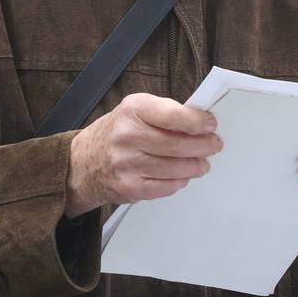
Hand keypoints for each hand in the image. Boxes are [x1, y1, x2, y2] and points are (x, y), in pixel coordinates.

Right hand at [66, 93, 220, 216]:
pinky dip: (179, 181)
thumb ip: (166, 113)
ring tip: (202, 163)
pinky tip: (183, 176)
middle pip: (177, 144)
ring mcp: (127, 163)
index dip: (197, 121)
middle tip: (214, 145)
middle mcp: (127, 136)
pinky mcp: (130, 187)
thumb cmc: (117, 133)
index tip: (211, 125)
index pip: (172, 115)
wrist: (83, 162)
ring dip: (196, 166)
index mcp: (132, 110)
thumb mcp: (135, 111)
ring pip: (175, 167)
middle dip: (203, 146)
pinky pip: (166, 186)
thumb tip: (201, 122)